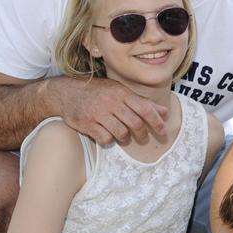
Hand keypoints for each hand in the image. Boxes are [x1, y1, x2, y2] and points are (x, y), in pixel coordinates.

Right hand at [52, 76, 167, 144]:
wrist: (67, 92)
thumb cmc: (100, 92)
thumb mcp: (121, 92)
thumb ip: (143, 103)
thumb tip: (165, 112)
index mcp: (122, 93)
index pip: (145, 109)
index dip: (157, 122)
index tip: (163, 132)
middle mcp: (111, 102)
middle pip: (135, 123)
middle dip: (142, 134)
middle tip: (143, 138)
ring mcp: (98, 113)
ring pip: (121, 132)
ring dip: (126, 138)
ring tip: (124, 136)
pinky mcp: (86, 123)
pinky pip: (105, 139)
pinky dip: (109, 140)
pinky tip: (108, 136)